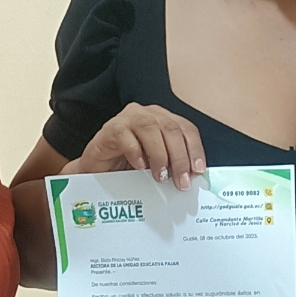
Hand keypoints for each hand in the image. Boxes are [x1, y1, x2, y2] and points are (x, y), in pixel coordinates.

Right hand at [68, 104, 205, 189]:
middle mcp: (147, 114)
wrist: (97, 172)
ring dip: (159, 155)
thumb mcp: (156, 166)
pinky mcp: (111, 128)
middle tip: (181, 181)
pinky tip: (140, 167)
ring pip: (150, 129)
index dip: (195, 149)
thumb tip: (192, 178)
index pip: (186, 128)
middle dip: (179, 157)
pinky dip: (136, 153)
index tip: (198, 170)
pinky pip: (126, 137)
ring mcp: (128, 118)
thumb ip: (173, 165)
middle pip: (171, 129)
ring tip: (160, 176)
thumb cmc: (127, 168)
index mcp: (163, 120)